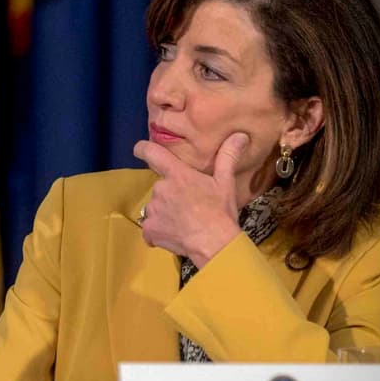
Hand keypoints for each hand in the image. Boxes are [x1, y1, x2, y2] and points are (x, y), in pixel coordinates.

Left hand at [133, 132, 248, 267]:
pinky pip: (150, 228)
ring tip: (185, 222)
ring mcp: (152, 210)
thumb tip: (239, 135)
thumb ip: (227, 157)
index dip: (143, 149)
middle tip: (190, 206)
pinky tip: (175, 235)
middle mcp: (160, 188)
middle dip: (172, 195)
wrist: (215, 244)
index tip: (140, 149)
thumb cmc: (220, 212)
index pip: (152, 153)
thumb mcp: (225, 183)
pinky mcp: (149, 229)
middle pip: (161, 187)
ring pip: (156, 207)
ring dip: (165, 213)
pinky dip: (159, 232)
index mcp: (177, 175)